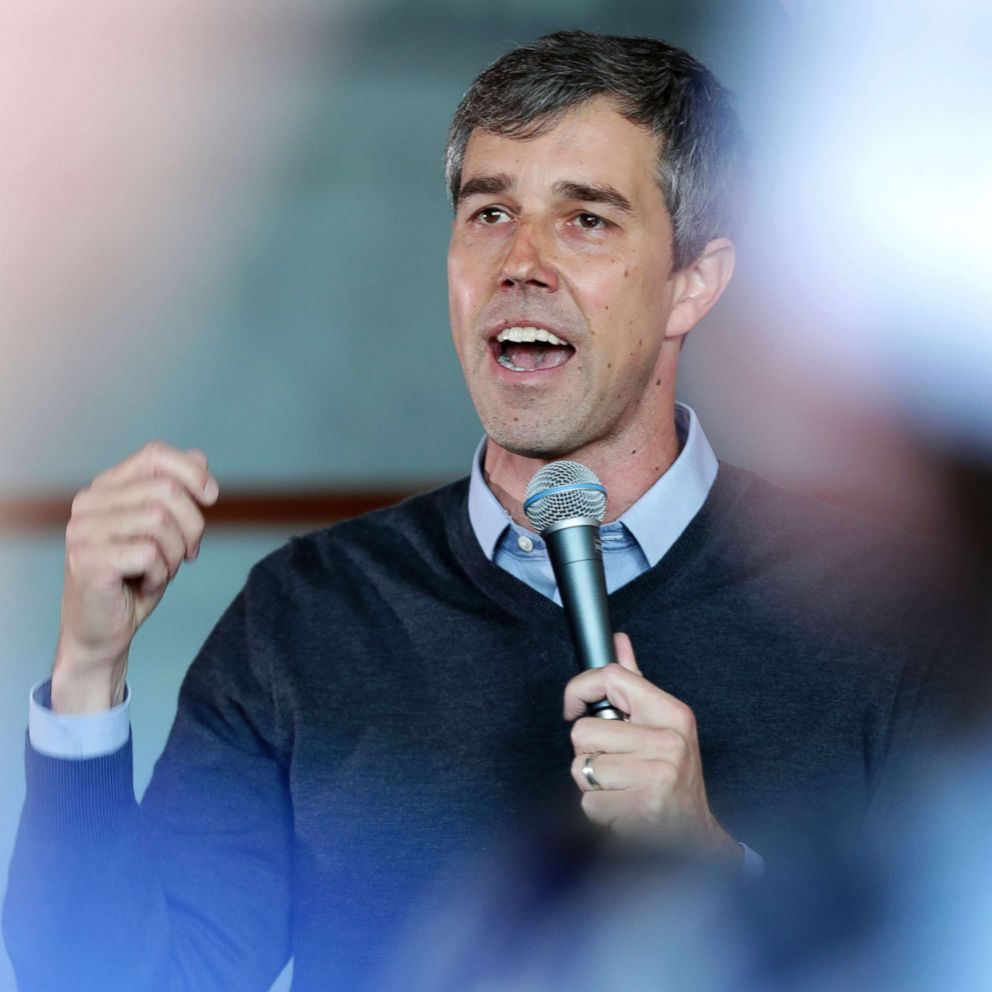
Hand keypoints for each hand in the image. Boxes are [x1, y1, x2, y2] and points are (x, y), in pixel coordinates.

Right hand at [52, 442, 218, 712]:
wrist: (103, 631)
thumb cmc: (134, 579)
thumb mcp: (164, 531)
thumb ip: (177, 493)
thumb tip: (199, 457)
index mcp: (106, 488)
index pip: (154, 454)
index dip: (192, 472)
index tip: (211, 498)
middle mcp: (88, 502)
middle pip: (166, 490)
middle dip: (191, 526)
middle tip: (187, 554)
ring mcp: (83, 530)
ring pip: (160, 520)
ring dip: (175, 554)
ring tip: (161, 570)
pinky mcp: (87, 559)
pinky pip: (149, 553)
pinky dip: (160, 574)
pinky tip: (145, 584)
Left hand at [564, 633, 739, 862]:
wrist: (696, 836)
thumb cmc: (674, 777)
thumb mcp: (662, 725)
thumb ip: (635, 684)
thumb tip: (618, 641)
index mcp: (671, 712)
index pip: (611, 677)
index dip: (579, 689)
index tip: (572, 707)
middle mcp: (667, 740)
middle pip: (584, 731)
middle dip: (590, 753)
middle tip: (619, 766)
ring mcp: (657, 774)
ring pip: (582, 769)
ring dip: (594, 786)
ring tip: (624, 789)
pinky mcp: (643, 807)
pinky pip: (589, 804)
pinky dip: (601, 812)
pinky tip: (626, 810)